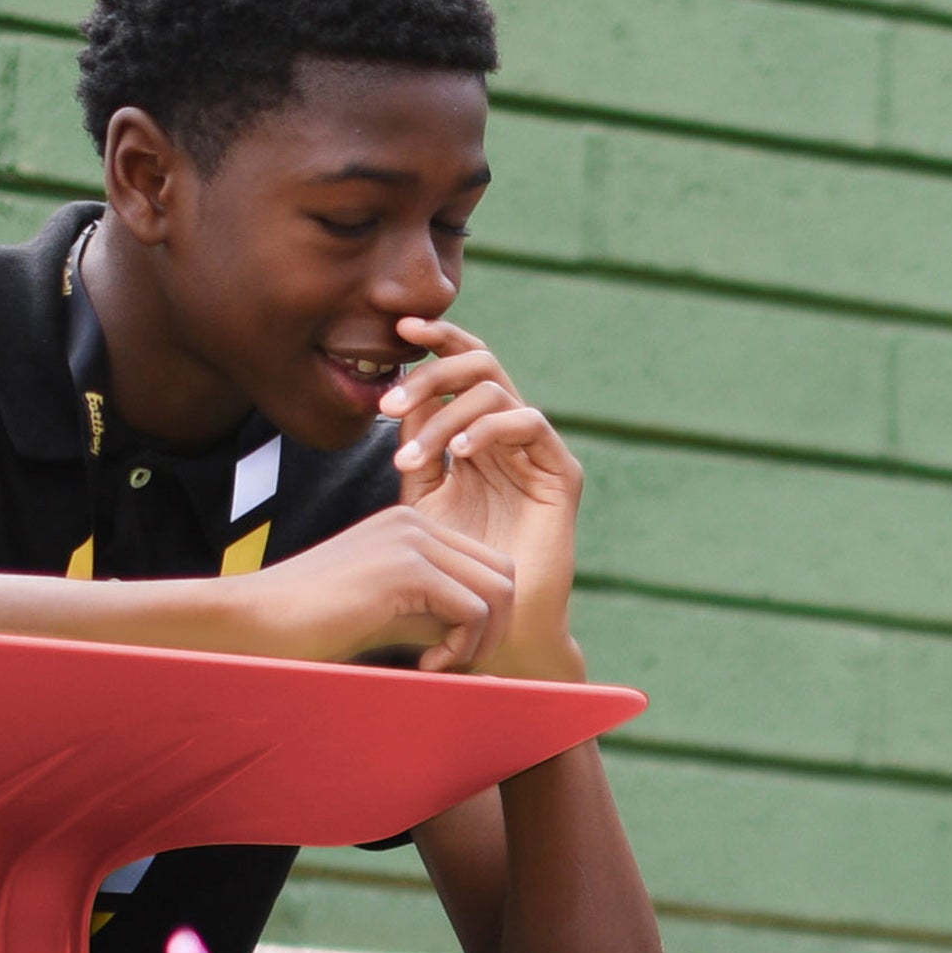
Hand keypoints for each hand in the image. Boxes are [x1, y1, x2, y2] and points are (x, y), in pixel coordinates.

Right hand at [237, 500, 520, 672]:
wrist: (254, 621)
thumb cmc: (314, 627)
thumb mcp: (391, 617)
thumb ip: (438, 619)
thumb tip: (492, 647)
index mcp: (411, 527)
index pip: (489, 566)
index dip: (486, 619)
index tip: (448, 654)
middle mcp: (416, 522)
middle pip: (505, 574)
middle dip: (495, 629)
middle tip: (455, 666)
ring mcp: (411, 539)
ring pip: (498, 591)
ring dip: (481, 641)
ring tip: (440, 667)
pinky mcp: (406, 567)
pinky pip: (473, 610)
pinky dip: (462, 648)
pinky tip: (425, 665)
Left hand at [388, 320, 583, 677]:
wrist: (493, 621)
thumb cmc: (454, 566)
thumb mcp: (421, 496)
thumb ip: (415, 444)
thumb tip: (400, 393)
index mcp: (477, 433)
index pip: (461, 368)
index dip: (435, 340)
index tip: (396, 330)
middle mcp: (509, 435)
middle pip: (480, 365)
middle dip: (432, 373)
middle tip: (390, 402)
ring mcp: (537, 453)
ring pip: (497, 390)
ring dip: (446, 414)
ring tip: (413, 455)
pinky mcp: (561, 475)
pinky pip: (529, 423)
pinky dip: (489, 429)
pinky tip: (458, 454)